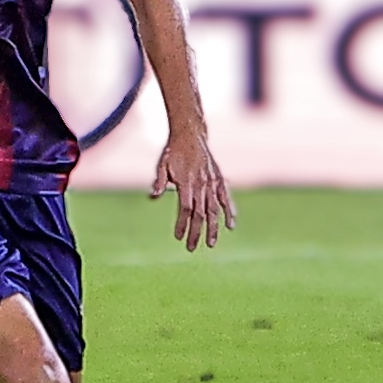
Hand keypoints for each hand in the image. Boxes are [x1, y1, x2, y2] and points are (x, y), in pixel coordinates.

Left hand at [150, 131, 236, 251]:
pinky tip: (230, 225)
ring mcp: (212, 182)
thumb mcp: (162, 164)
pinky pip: (226, 198)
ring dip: (213, 227)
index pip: (185, 208)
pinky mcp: (219, 179)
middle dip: (196, 232)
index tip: (178, 237)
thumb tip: (152, 196)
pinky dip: (230, 211)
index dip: (182, 224)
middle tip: (192, 248)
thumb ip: (159, 181)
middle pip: (200, 213)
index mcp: (186, 182)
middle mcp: (201, 184)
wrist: (190, 135)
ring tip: (211, 243)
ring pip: (214, 209)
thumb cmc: (172, 152)